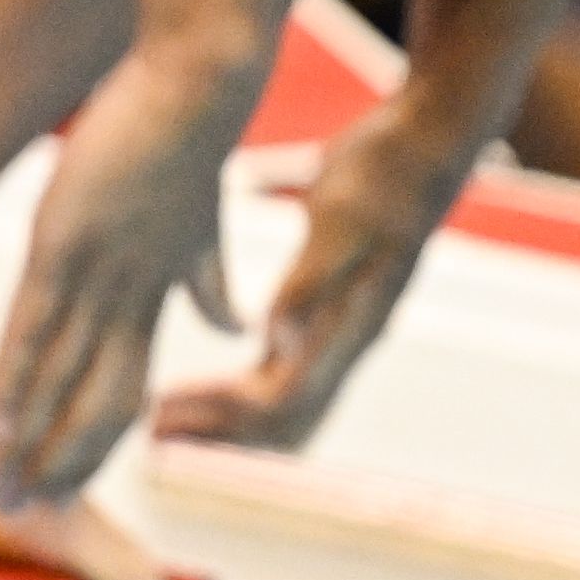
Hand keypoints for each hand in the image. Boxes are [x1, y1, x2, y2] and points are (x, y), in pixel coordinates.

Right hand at [0, 40, 254, 516]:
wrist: (203, 81)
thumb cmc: (195, 139)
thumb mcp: (201, 219)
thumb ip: (210, 277)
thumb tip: (234, 324)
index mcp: (150, 293)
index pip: (120, 386)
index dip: (94, 440)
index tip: (68, 486)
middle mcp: (125, 298)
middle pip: (90, 401)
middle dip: (58, 462)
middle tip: (25, 518)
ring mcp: (95, 274)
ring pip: (60, 376)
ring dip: (31, 441)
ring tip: (4, 492)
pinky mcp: (68, 242)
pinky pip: (38, 325)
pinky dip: (19, 377)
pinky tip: (0, 421)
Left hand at [154, 100, 473, 453]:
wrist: (429, 144)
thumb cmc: (382, 173)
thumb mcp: (338, 217)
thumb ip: (309, 280)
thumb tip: (273, 339)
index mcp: (350, 325)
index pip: (279, 400)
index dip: (220, 417)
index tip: (163, 417)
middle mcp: (349, 342)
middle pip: (281, 420)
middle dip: (216, 434)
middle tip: (150, 435)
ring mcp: (344, 333)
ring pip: (286, 408)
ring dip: (228, 422)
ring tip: (169, 420)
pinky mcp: (333, 315)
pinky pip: (285, 376)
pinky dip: (242, 394)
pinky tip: (209, 387)